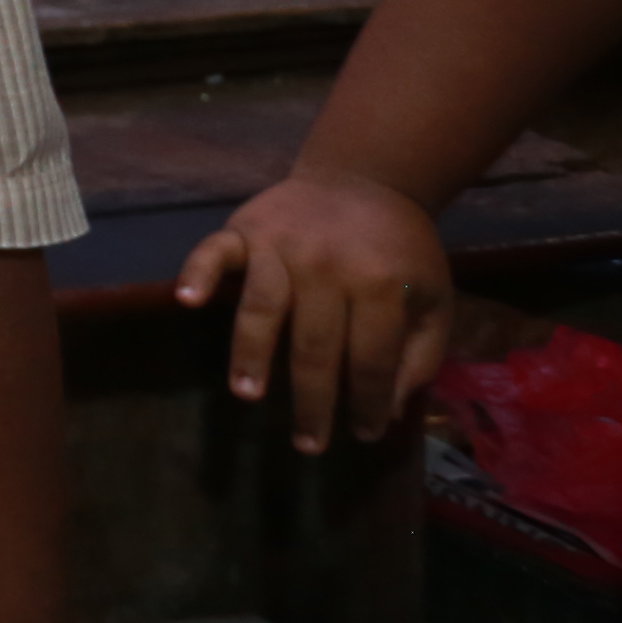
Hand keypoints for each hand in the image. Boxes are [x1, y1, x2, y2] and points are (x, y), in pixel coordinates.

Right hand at [177, 170, 452, 451]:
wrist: (367, 178)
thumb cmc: (400, 248)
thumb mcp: (433, 298)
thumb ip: (419, 352)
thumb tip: (389, 406)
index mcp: (380, 283)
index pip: (370, 358)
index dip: (369, 401)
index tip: (365, 434)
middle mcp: (328, 265)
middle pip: (315, 346)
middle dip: (313, 401)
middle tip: (308, 444)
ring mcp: (282, 245)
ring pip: (262, 308)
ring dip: (252, 354)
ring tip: (248, 395)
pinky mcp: (246, 228)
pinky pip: (216, 251)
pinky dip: (199, 273)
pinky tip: (188, 301)